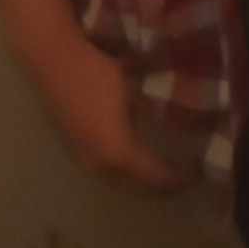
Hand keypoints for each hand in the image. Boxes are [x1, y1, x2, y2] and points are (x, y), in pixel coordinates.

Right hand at [41, 36, 181, 192]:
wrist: (53, 61)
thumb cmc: (96, 71)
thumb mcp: (133, 88)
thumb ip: (153, 108)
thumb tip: (176, 117)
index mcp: (117, 151)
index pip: (153, 176)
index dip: (176, 179)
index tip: (194, 175)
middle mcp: (98, 163)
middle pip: (134, 187)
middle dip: (157, 187)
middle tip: (178, 179)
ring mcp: (81, 157)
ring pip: (115, 181)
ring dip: (137, 181)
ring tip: (157, 172)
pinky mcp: (72, 148)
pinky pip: (102, 171)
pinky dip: (121, 172)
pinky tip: (129, 159)